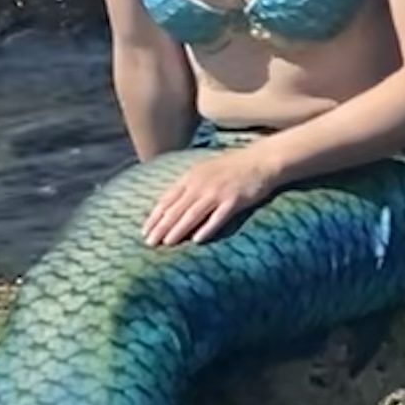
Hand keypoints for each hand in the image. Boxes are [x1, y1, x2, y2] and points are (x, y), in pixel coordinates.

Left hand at [141, 138, 280, 247]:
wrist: (260, 160)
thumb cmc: (231, 167)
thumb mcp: (204, 171)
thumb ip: (189, 186)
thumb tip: (173, 205)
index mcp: (190, 178)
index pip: (167, 200)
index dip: (155, 217)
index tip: (145, 231)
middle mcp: (200, 185)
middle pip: (176, 209)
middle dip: (161, 227)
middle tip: (150, 243)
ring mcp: (217, 192)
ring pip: (192, 214)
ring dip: (178, 230)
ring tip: (167, 243)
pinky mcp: (234, 201)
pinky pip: (218, 217)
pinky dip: (207, 229)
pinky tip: (197, 240)